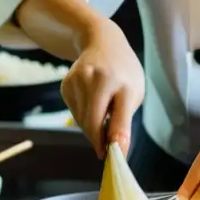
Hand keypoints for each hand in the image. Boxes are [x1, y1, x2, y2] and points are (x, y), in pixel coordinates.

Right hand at [60, 19, 143, 157]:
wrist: (102, 43)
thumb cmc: (123, 73)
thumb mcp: (134, 93)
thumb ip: (124, 120)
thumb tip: (116, 149)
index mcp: (122, 83)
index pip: (119, 118)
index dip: (116, 141)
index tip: (115, 157)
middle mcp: (98, 80)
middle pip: (93, 123)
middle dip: (99, 141)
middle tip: (105, 150)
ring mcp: (78, 80)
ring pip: (81, 120)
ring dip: (91, 128)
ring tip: (103, 118)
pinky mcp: (66, 84)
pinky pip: (74, 112)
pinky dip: (83, 116)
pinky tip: (92, 104)